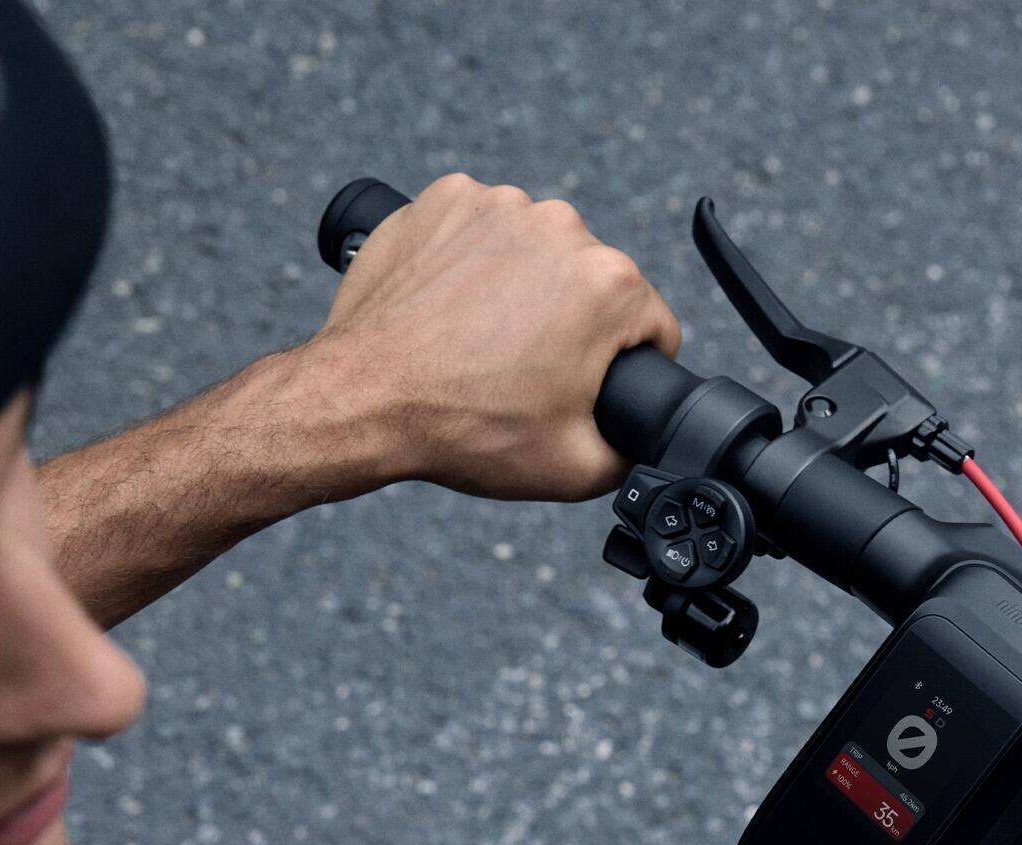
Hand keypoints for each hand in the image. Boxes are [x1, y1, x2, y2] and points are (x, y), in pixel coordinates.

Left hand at [304, 173, 681, 501]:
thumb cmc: (466, 428)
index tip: (590, 386)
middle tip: (528, 372)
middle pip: (596, 285)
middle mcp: (562, 226)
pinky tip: (455, 308)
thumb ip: (631, 455)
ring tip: (484, 341)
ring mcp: (498, 204)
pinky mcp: (446, 198)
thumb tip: (640, 444)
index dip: (632, 369)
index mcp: (609, 285)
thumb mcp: (577, 470)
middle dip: (574, 325)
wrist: (367, 398)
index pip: (655, 326)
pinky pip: (484, 231)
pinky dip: (475, 263)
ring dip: (525, 289)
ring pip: (539, 254)